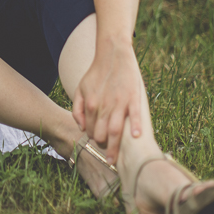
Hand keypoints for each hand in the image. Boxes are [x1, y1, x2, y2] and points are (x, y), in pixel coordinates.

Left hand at [72, 41, 143, 164]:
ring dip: (115, 147)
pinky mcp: (133, 97)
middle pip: (102, 135)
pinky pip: (135, 115)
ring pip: (116, 131)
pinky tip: (136, 137)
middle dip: (104, 148)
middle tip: (109, 157)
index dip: (94, 139)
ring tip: (116, 160)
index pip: (91, 131)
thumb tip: (82, 128)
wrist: (112, 53)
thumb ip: (77, 108)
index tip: (99, 144)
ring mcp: (119, 103)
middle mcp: (104, 106)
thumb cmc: (96, 73)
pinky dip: (136, 126)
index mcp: (91, 105)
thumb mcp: (80, 89)